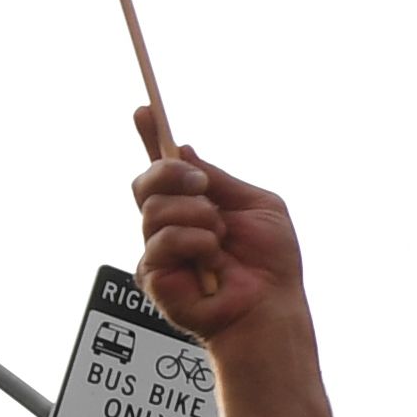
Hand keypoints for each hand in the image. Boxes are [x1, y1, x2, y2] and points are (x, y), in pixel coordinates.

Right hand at [131, 116, 305, 354]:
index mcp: (195, 205)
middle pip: (146, 182)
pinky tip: (213, 261)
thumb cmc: (272, 264)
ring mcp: (161, 251)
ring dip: (197, 216)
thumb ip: (219, 181)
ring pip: (155, 210)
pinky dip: (195, 243)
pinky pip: (163, 241)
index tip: (144, 110)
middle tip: (201, 188)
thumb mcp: (256, 206)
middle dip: (172, 174)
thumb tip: (185, 150)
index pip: (163, 168)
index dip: (150, 138)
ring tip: (221, 239)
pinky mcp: (154, 276)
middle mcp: (172, 225)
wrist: (272, 305)